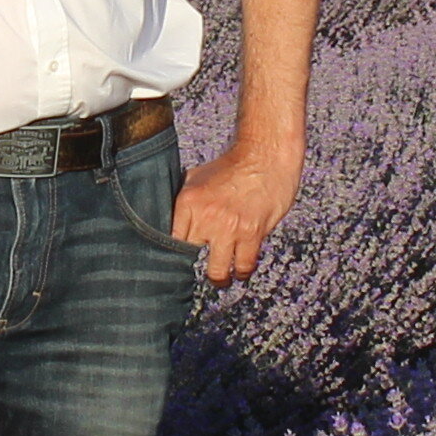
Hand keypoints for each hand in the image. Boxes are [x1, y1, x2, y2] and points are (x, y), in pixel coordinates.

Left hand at [171, 133, 297, 289]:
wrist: (266, 156)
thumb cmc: (233, 166)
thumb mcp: (197, 177)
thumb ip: (184, 201)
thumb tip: (169, 220)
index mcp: (188, 202)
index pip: (171, 241)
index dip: (174, 256)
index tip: (176, 264)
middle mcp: (206, 216)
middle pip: (191, 259)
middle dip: (194, 267)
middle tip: (199, 270)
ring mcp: (229, 227)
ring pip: (218, 271)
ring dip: (219, 278)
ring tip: (220, 280)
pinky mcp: (252, 233)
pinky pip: (244, 265)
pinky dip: (242, 273)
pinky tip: (240, 273)